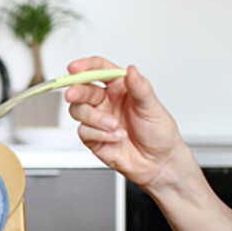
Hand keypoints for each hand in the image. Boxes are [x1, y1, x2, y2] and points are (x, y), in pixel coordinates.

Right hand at [64, 56, 185, 188]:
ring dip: (94, 118)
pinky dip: (99, 134)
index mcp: (120, 88)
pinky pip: (84, 130)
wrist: (157, 163)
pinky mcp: (92, 137)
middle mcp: (105, 101)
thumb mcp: (153, 107)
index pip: (99, 70)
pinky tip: (115, 138)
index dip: (85, 66)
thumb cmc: (158, 134)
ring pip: (78, 110)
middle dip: (76, 91)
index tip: (75, 68)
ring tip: (114, 127)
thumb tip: (131, 70)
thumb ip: (140, 87)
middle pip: (81, 89)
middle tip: (72, 95)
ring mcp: (97, 119)